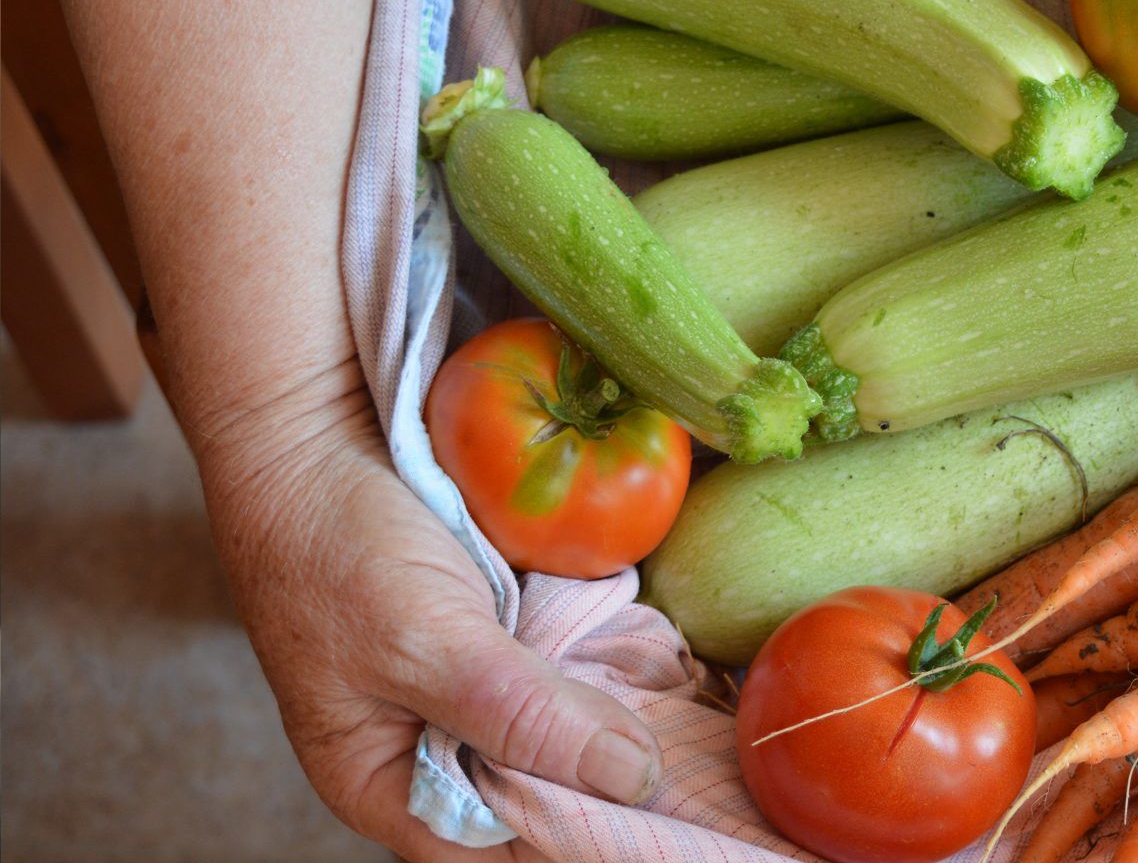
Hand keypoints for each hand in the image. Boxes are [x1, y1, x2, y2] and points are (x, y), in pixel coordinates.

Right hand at [199, 375, 662, 860]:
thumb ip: (522, 716)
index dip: (591, 838)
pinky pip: (574, 665)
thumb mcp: (426, 643)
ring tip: (707, 724)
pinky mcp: (509, 630)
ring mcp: (479, 686)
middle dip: (623, 784)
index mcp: (393, 786)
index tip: (680, 821)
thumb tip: (632, 778)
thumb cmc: (333, 548)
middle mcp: (440, 747)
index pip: (513, 849)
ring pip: (570, 731)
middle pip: (550, 794)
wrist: (311, 432)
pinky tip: (673, 662)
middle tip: (710, 770)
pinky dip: (619, 661)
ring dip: (631, 722)